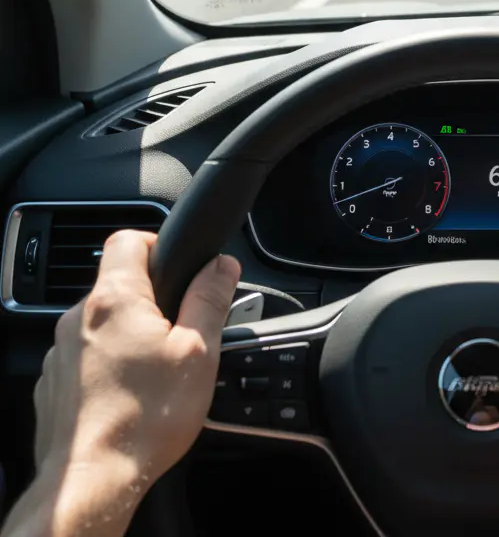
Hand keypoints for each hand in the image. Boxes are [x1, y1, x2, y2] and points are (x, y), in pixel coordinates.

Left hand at [4, 230, 239, 536]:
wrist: (91, 484)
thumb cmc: (145, 419)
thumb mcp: (198, 351)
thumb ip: (210, 299)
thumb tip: (222, 264)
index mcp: (115, 300)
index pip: (129, 239)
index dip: (158, 244)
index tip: (180, 269)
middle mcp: (77, 319)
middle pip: (116, 284)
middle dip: (151, 299)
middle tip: (180, 330)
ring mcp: (58, 353)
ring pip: (101, 324)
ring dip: (128, 335)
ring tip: (157, 370)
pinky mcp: (51, 385)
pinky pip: (84, 358)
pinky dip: (107, 366)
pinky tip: (130, 394)